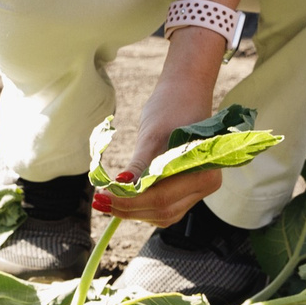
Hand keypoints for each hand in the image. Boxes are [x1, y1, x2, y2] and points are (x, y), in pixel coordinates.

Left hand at [94, 30, 224, 227]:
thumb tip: (121, 186)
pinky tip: (121, 198)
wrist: (185, 91)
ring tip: (106, 201)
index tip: (103, 196)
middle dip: (129, 209)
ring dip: (134, 211)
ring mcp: (199, 187)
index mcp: (203, 172)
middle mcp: (206, 184)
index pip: (161, 199)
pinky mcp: (188, 186)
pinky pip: (165, 205)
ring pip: (164, 213)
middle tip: (99, 201)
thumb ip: (140, 165)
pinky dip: (142, 205)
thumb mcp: (152, 135)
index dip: (129, 202)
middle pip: (163, 211)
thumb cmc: (171, 107)